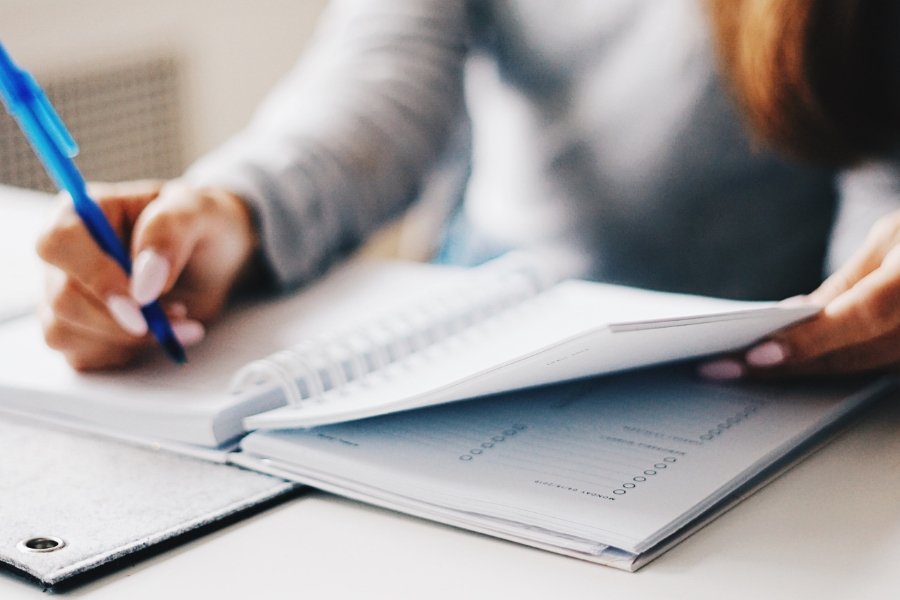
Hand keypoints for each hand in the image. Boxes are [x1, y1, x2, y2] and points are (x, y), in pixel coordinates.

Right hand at [36, 180, 257, 369]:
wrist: (216, 258)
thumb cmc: (202, 224)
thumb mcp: (198, 211)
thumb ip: (168, 233)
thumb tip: (143, 283)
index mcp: (83, 212)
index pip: (59, 243)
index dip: (95, 276)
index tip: (142, 300)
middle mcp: (65, 255)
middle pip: (62, 298)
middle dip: (121, 319)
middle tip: (178, 313)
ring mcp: (66, 294)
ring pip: (65, 332)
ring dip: (128, 339)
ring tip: (177, 318)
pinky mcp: (78, 329)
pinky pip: (81, 355)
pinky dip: (126, 353)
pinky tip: (159, 333)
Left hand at [700, 209, 899, 379]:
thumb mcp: (893, 237)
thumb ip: (849, 282)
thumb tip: (799, 315)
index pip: (862, 316)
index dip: (808, 340)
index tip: (756, 356)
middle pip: (851, 355)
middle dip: (784, 366)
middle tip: (721, 368)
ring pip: (859, 369)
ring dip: (800, 373)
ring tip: (741, 370)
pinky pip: (874, 368)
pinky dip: (830, 367)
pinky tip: (789, 365)